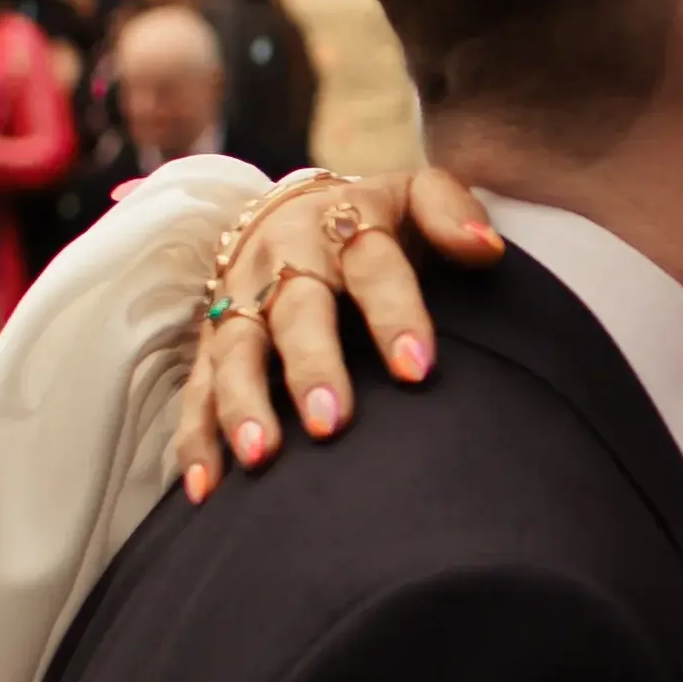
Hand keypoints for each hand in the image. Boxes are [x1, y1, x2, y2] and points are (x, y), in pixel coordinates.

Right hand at [179, 164, 503, 501]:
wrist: (290, 214)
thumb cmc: (373, 220)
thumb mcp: (413, 195)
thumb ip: (450, 211)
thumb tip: (485, 248)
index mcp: (341, 223)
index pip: (373, 266)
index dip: (394, 314)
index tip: (417, 370)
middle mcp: (283, 261)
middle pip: (296, 312)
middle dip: (311, 367)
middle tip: (332, 424)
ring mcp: (239, 301)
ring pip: (236, 353)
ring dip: (244, 405)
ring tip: (261, 457)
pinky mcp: (210, 343)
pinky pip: (197, 391)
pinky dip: (197, 438)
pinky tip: (206, 486)